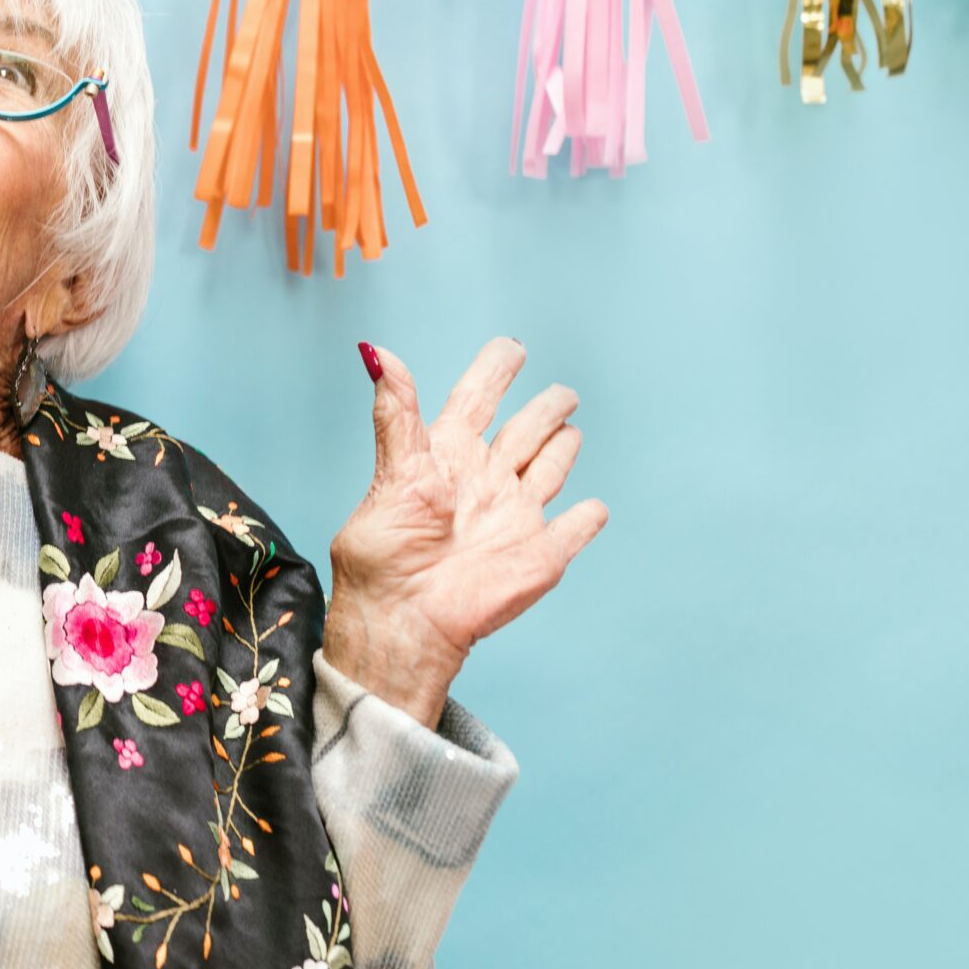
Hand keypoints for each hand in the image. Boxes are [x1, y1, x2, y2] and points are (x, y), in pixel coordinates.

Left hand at [323, 339, 607, 727]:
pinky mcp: (540, 556)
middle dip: (545, 409)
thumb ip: (396, 414)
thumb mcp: (392, 473)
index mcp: (447, 456)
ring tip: (569, 428)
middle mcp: (484, 481)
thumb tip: (376, 352)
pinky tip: (593, 509)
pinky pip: (573, 531)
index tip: (511, 348)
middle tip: (562, 392)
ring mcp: (514, 517)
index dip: (494, 372)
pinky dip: (586, 519)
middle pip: (525, 432)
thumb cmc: (385, 553)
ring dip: (562, 448)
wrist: (405, 620)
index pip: (476, 400)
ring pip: (549, 470)